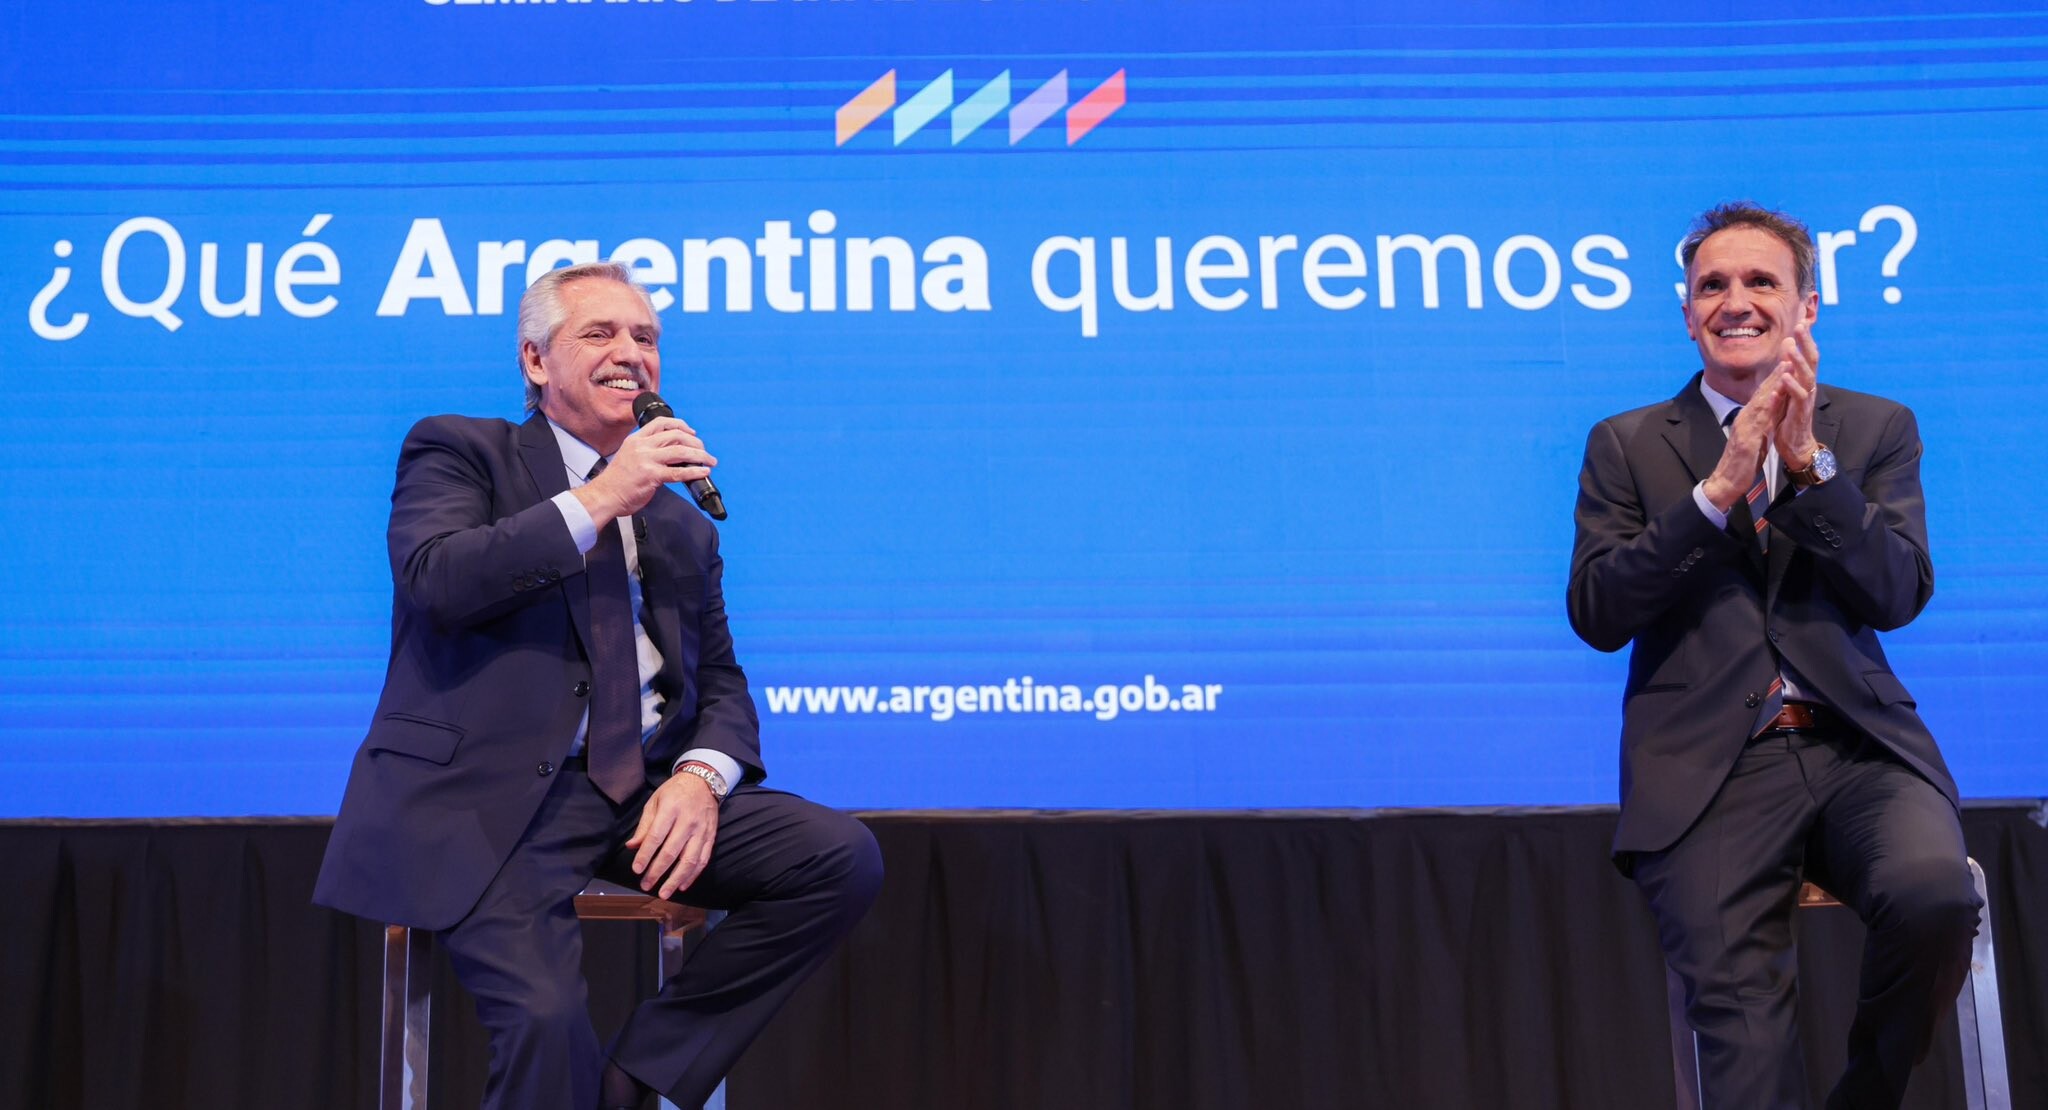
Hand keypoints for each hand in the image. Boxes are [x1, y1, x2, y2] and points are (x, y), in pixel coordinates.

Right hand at [576, 416, 715, 525]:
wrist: (604, 496)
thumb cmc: (617, 481)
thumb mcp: (630, 457)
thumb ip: (648, 452)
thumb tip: (674, 455)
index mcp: (636, 439)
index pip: (661, 422)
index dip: (681, 425)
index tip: (692, 432)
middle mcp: (642, 446)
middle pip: (676, 435)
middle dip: (695, 443)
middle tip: (704, 451)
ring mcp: (646, 460)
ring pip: (680, 451)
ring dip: (700, 455)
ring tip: (710, 461)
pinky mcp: (651, 476)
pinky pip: (678, 472)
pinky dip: (694, 471)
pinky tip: (703, 472)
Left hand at [625, 769, 719, 898]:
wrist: (704, 782)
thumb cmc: (674, 792)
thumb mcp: (655, 801)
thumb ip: (645, 825)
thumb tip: (632, 846)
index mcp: (671, 809)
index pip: (656, 836)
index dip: (646, 855)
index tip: (636, 870)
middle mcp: (688, 821)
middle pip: (672, 851)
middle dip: (657, 871)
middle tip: (646, 885)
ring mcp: (701, 830)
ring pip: (689, 860)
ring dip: (676, 879)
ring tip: (664, 893)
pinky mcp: (711, 837)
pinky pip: (703, 859)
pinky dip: (693, 875)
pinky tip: (682, 885)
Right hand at [1701, 372, 1788, 510]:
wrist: (1726, 482)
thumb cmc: (1742, 463)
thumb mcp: (1756, 438)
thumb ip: (1763, 424)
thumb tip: (1773, 412)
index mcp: (1748, 418)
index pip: (1764, 393)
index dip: (1776, 375)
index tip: (1788, 359)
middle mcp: (1745, 418)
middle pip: (1762, 390)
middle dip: (1777, 371)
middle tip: (1789, 351)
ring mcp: (1744, 427)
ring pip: (1762, 400)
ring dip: (1774, 381)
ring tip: (1786, 364)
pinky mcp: (1747, 439)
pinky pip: (1760, 419)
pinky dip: (1769, 404)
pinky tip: (1777, 393)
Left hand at [1771, 321, 1819, 468]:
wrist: (1797, 445)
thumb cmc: (1791, 416)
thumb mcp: (1789, 390)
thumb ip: (1790, 369)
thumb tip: (1787, 346)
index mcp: (1805, 381)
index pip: (1807, 355)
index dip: (1805, 338)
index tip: (1801, 320)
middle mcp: (1809, 387)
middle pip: (1811, 360)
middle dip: (1806, 342)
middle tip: (1800, 325)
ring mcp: (1806, 399)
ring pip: (1805, 376)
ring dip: (1797, 360)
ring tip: (1788, 346)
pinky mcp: (1801, 412)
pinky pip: (1798, 397)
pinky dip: (1790, 386)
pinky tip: (1784, 376)